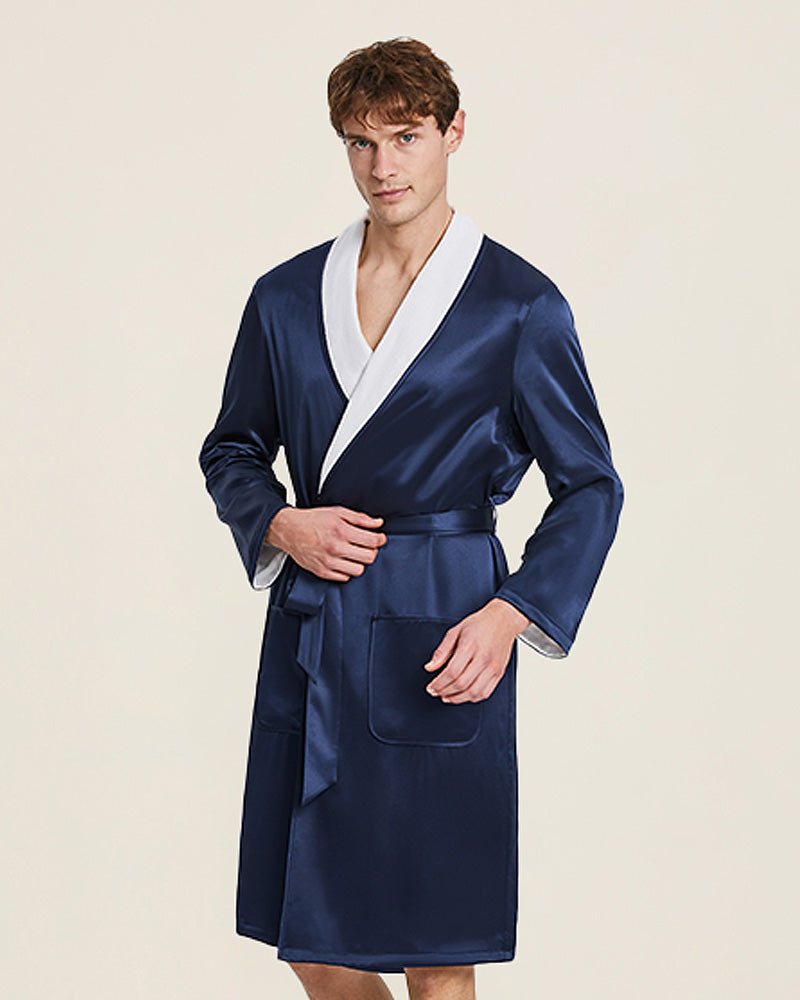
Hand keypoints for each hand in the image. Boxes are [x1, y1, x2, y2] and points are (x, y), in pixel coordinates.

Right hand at [266, 505, 386, 581]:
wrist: (290, 530)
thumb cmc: (313, 520)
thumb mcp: (338, 512)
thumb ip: (360, 518)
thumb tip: (378, 523)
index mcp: (341, 531)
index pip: (372, 541)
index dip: (380, 539)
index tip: (379, 538)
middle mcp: (336, 548)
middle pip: (369, 557)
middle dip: (372, 551)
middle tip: (367, 546)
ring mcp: (329, 562)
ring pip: (359, 570)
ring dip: (360, 562)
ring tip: (354, 554)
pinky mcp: (322, 572)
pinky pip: (345, 577)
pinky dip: (347, 570)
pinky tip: (343, 560)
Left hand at [424, 599, 530, 702]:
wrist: (504, 620)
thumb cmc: (480, 624)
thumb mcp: (455, 631)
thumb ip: (442, 651)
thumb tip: (430, 667)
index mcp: (470, 646)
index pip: (452, 672)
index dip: (439, 683)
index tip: (431, 687)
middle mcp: (483, 658)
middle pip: (461, 683)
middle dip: (445, 691)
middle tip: (435, 692)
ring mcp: (493, 667)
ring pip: (474, 692)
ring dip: (457, 698)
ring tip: (447, 696)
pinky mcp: (499, 673)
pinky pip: (485, 692)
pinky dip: (472, 698)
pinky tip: (463, 695)